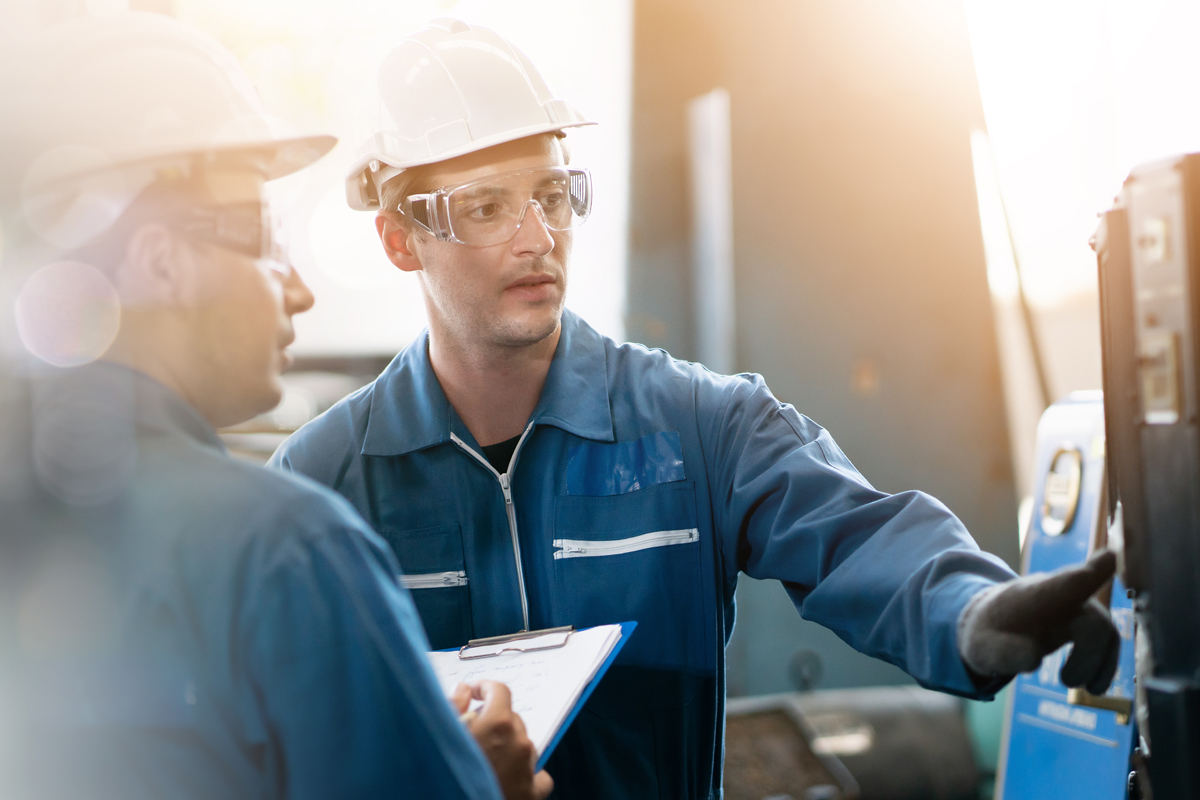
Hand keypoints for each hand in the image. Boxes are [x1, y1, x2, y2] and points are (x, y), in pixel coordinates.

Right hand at [453, 681, 552, 799]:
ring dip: (508, 747)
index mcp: (498, 724)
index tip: (475, 695)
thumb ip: (454, 706)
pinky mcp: (533, 793)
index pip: (500, 691)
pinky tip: (509, 779)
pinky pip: (539, 776)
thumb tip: (464, 689)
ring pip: (523, 745)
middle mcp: (518, 742)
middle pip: (511, 719)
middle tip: (473, 736)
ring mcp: (528, 768)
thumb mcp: (441, 735)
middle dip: (493, 723)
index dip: (485, 689)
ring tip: (486, 762)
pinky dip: (526, 774)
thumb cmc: (447, 774)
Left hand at [957, 550, 1120, 693]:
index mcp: (1036, 594)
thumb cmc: (988, 633)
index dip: (1093, 572)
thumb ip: (1003, 652)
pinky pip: (1107, 641)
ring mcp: (1076, 607)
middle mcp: (1062, 596)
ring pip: (1105, 631)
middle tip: (1066, 681)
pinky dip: (1104, 665)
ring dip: (1099, 665)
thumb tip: (1034, 658)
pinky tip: (1092, 686)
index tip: (1112, 557)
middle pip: (1094, 619)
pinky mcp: (1084, 623)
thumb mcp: (983, 647)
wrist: (992, 625)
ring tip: (1083, 689)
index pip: (1069, 582)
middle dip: (1088, 656)